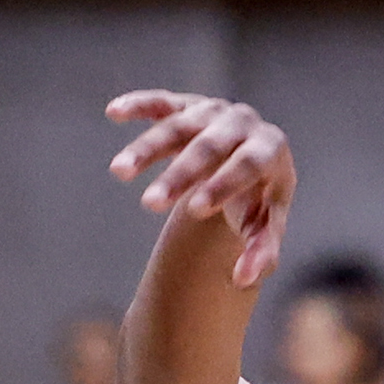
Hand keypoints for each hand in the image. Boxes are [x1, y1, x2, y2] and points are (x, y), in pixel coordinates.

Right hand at [108, 92, 295, 288]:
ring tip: (118, 172)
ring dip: (146, 149)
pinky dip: (138, 105)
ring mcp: (212, 110)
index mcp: (270, 148)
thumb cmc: (260, 201)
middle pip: (209, 146)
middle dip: (179, 174)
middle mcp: (243, 122)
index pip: (248, 164)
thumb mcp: (266, 225)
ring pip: (177, 126)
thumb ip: (260, 253)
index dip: (222, 186)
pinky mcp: (186, 106)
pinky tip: (113, 112)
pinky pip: (160, 103)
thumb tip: (243, 281)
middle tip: (149, 204)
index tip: (195, 211)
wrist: (254, 162)